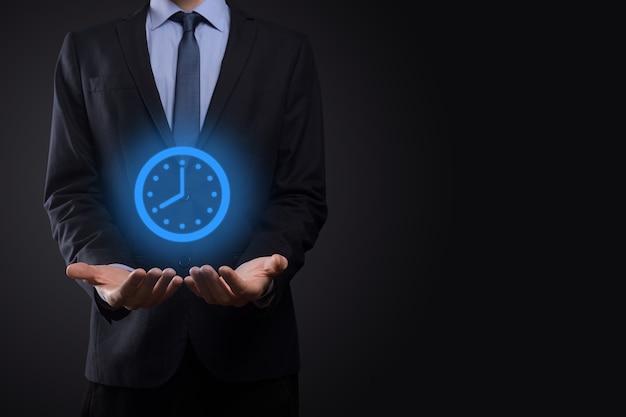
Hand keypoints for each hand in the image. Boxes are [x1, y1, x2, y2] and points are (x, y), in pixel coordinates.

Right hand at [66, 263, 182, 309]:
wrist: (119, 283)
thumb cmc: (106, 278)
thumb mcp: (95, 274)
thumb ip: (85, 272)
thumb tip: (69, 270)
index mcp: (115, 297)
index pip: (124, 292)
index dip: (132, 283)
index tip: (140, 271)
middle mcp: (131, 303)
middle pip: (142, 295)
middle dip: (151, 283)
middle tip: (157, 270)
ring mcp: (144, 302)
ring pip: (155, 296)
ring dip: (164, 285)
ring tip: (170, 272)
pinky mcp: (155, 299)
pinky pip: (164, 296)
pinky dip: (172, 289)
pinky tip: (179, 279)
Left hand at [184, 254, 287, 306]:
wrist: (255, 277)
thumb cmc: (263, 271)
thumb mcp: (273, 265)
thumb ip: (277, 264)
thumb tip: (277, 261)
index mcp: (252, 291)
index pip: (241, 289)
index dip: (231, 280)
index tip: (223, 267)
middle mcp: (237, 299)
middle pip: (223, 296)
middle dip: (212, 282)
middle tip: (204, 268)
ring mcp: (226, 299)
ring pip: (211, 297)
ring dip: (201, 284)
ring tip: (195, 270)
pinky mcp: (216, 296)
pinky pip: (204, 296)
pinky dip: (194, 288)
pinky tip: (187, 278)